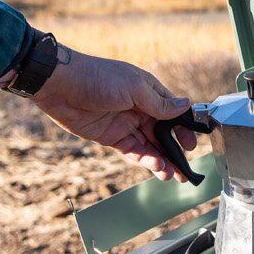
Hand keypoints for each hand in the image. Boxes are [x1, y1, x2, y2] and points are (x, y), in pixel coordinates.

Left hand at [31, 45, 197, 180]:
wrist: (61, 86)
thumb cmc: (98, 78)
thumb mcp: (133, 88)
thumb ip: (159, 103)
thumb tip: (185, 105)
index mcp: (149, 92)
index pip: (173, 112)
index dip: (184, 129)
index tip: (192, 145)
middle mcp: (140, 108)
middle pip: (164, 133)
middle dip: (175, 151)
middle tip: (185, 170)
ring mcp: (126, 124)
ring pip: (150, 145)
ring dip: (162, 160)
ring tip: (171, 175)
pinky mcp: (112, 137)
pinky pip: (133, 151)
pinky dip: (145, 159)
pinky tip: (155, 166)